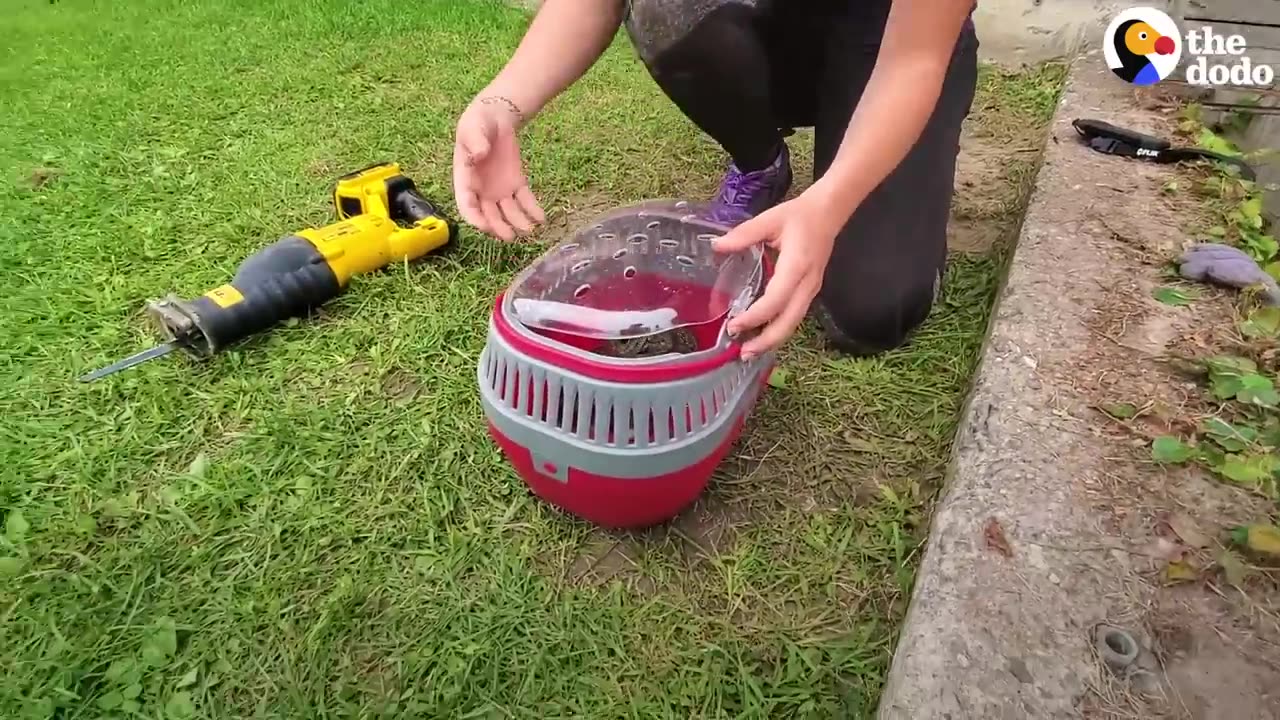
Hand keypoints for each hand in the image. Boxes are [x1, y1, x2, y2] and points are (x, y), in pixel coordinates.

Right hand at [452, 95, 545, 240]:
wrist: (495, 117)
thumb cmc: (477, 123)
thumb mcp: (472, 128)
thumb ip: (474, 141)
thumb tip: (479, 154)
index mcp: (465, 181)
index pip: (467, 206)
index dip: (475, 218)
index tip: (484, 226)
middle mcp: (482, 191)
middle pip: (489, 215)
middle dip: (499, 228)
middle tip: (511, 237)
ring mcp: (500, 189)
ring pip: (508, 212)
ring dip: (518, 223)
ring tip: (530, 230)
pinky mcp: (516, 183)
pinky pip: (525, 200)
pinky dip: (533, 210)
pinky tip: (541, 218)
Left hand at [712, 191, 843, 360]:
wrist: (828, 214)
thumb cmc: (799, 216)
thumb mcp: (770, 219)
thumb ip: (743, 234)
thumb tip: (717, 246)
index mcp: (797, 266)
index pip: (776, 300)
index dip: (755, 317)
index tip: (734, 325)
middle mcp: (807, 284)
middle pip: (789, 322)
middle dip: (766, 341)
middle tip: (742, 354)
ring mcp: (811, 290)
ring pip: (793, 323)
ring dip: (772, 340)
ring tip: (749, 352)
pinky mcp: (809, 292)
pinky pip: (794, 317)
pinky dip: (778, 330)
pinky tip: (762, 336)